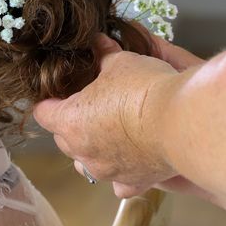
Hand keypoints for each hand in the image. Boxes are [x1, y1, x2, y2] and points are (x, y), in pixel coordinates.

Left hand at [33, 35, 196, 192]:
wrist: (182, 121)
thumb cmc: (145, 90)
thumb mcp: (119, 61)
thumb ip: (104, 55)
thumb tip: (98, 43)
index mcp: (70, 121)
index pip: (43, 113)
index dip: (49, 100)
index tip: (58, 93)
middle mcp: (83, 151)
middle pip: (62, 138)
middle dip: (70, 122)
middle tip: (87, 105)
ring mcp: (107, 170)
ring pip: (85, 164)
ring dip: (90, 149)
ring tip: (105, 132)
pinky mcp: (132, 181)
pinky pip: (118, 183)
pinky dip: (120, 172)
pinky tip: (128, 158)